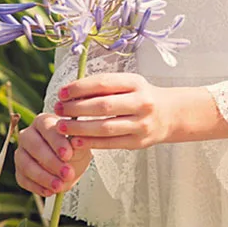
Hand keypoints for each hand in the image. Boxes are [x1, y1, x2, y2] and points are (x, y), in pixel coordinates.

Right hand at [15, 113, 92, 196]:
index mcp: (43, 121)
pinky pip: (23, 179)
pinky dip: (37, 187)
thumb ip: (78, 144)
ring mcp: (21, 152)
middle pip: (35, 146)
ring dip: (44, 177)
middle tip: (67, 173)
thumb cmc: (75, 148)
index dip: (57, 142)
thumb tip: (75, 143)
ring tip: (59, 186)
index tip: (68, 155)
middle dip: (51, 162)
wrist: (71, 162)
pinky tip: (50, 191)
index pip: (47, 128)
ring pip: (26, 164)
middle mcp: (28, 134)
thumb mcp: (81, 145)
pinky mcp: (19, 170)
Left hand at [53, 72, 176, 149]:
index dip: (80, 88)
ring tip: (62, 126)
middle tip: (58, 109)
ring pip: (105, 127)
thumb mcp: (128, 84)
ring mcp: (141, 124)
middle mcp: (141, 102)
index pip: (103, 83)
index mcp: (136, 83)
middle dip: (76, 108)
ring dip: (79, 128)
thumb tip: (70, 92)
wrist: (170, 114)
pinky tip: (76, 141)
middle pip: (103, 106)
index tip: (62, 92)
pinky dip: (91, 142)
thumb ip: (104, 86)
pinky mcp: (138, 142)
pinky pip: (110, 143)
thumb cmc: (140, 96)